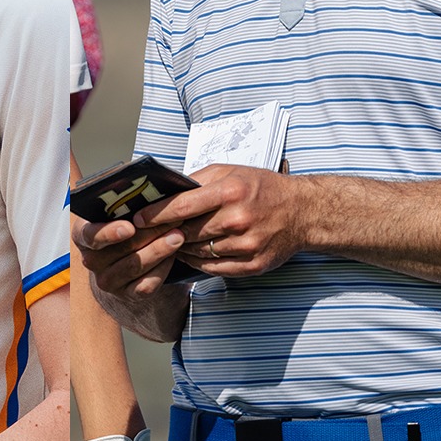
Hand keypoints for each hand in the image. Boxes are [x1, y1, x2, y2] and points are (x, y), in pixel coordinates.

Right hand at [75, 213, 191, 298]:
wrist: (129, 264)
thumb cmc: (126, 228)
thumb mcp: (119, 214)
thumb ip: (124, 204)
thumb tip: (148, 187)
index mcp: (83, 235)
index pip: (90, 235)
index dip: (109, 232)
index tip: (129, 227)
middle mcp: (91, 260)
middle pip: (121, 248)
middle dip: (150, 232)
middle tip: (173, 219)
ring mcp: (108, 281)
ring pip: (135, 266)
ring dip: (160, 249)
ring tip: (179, 235)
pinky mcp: (127, 295)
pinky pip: (146, 284)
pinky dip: (163, 268)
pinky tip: (174, 255)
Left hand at [132, 164, 304, 277]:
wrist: (303, 212)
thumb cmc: (263, 188)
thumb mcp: (232, 172)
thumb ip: (198, 180)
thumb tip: (166, 192)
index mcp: (230, 192)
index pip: (182, 206)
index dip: (155, 214)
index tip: (137, 218)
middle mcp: (238, 220)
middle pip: (186, 232)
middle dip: (164, 233)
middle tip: (145, 234)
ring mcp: (245, 246)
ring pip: (197, 253)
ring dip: (181, 249)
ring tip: (170, 242)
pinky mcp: (251, 265)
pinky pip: (212, 268)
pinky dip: (198, 262)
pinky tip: (192, 253)